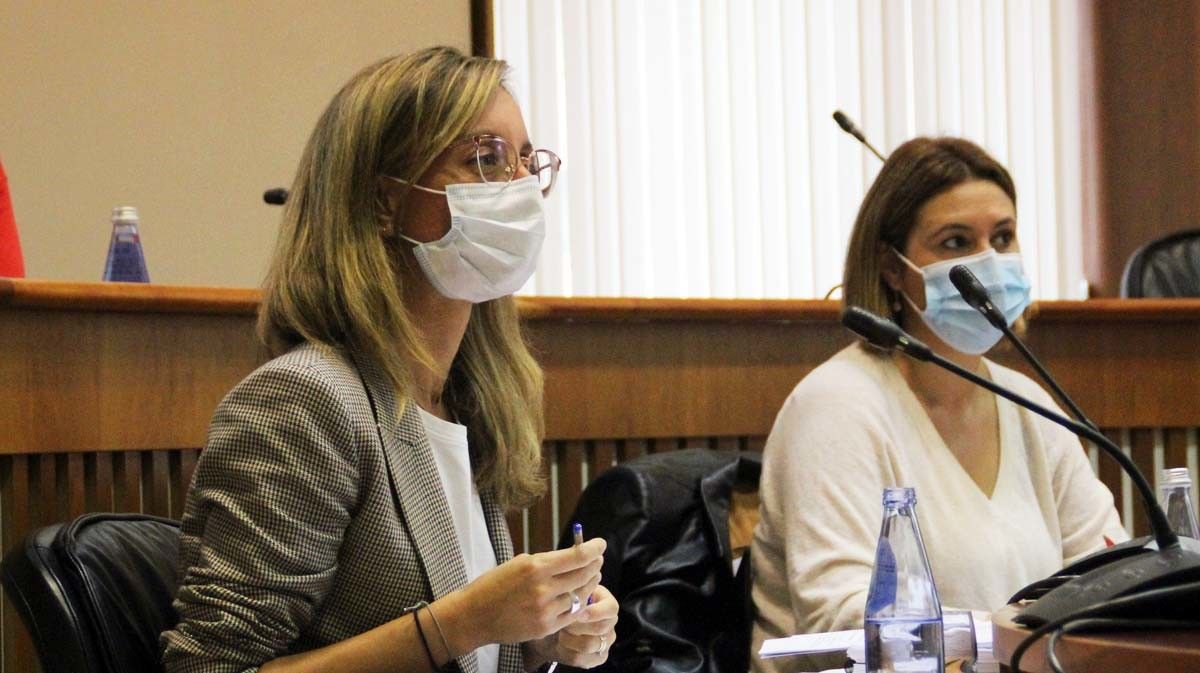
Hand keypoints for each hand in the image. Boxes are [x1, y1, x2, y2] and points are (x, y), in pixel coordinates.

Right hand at [451, 538, 605, 648]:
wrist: (474, 616)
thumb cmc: (494, 585)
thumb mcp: (518, 563)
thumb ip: (545, 561)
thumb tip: (571, 556)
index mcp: (535, 567)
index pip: (576, 556)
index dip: (593, 549)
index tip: (600, 544)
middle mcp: (542, 588)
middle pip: (583, 575)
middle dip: (594, 565)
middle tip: (598, 560)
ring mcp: (545, 610)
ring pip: (580, 595)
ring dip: (589, 585)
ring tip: (591, 577)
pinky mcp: (545, 627)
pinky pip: (572, 614)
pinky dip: (578, 604)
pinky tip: (579, 597)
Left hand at [523, 584, 618, 669]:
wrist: (550, 630)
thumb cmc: (561, 607)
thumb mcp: (567, 596)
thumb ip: (574, 595)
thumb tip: (573, 596)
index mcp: (607, 603)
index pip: (611, 608)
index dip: (595, 612)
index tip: (578, 613)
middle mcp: (610, 623)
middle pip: (600, 628)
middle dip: (576, 625)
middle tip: (561, 621)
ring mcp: (606, 642)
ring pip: (588, 644)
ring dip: (568, 638)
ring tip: (560, 631)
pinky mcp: (597, 658)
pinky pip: (581, 658)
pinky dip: (566, 651)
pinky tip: (560, 643)